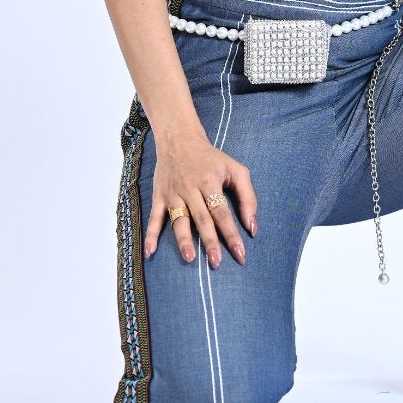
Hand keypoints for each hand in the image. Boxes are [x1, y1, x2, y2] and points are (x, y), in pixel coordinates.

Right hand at [145, 127, 257, 268]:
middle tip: (216, 263)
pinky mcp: (159, 196)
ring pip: (179, 220)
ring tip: (189, 258)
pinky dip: (150, 235)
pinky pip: (154, 217)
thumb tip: (252, 227)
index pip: (223, 213)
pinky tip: (149, 252)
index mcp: (210, 182)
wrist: (180, 139)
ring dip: (183, 239)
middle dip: (210, 241)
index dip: (231, 234)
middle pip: (202, 218)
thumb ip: (248, 196)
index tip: (240, 254)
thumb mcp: (235, 169)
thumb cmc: (211, 158)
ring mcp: (173, 193)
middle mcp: (191, 188)